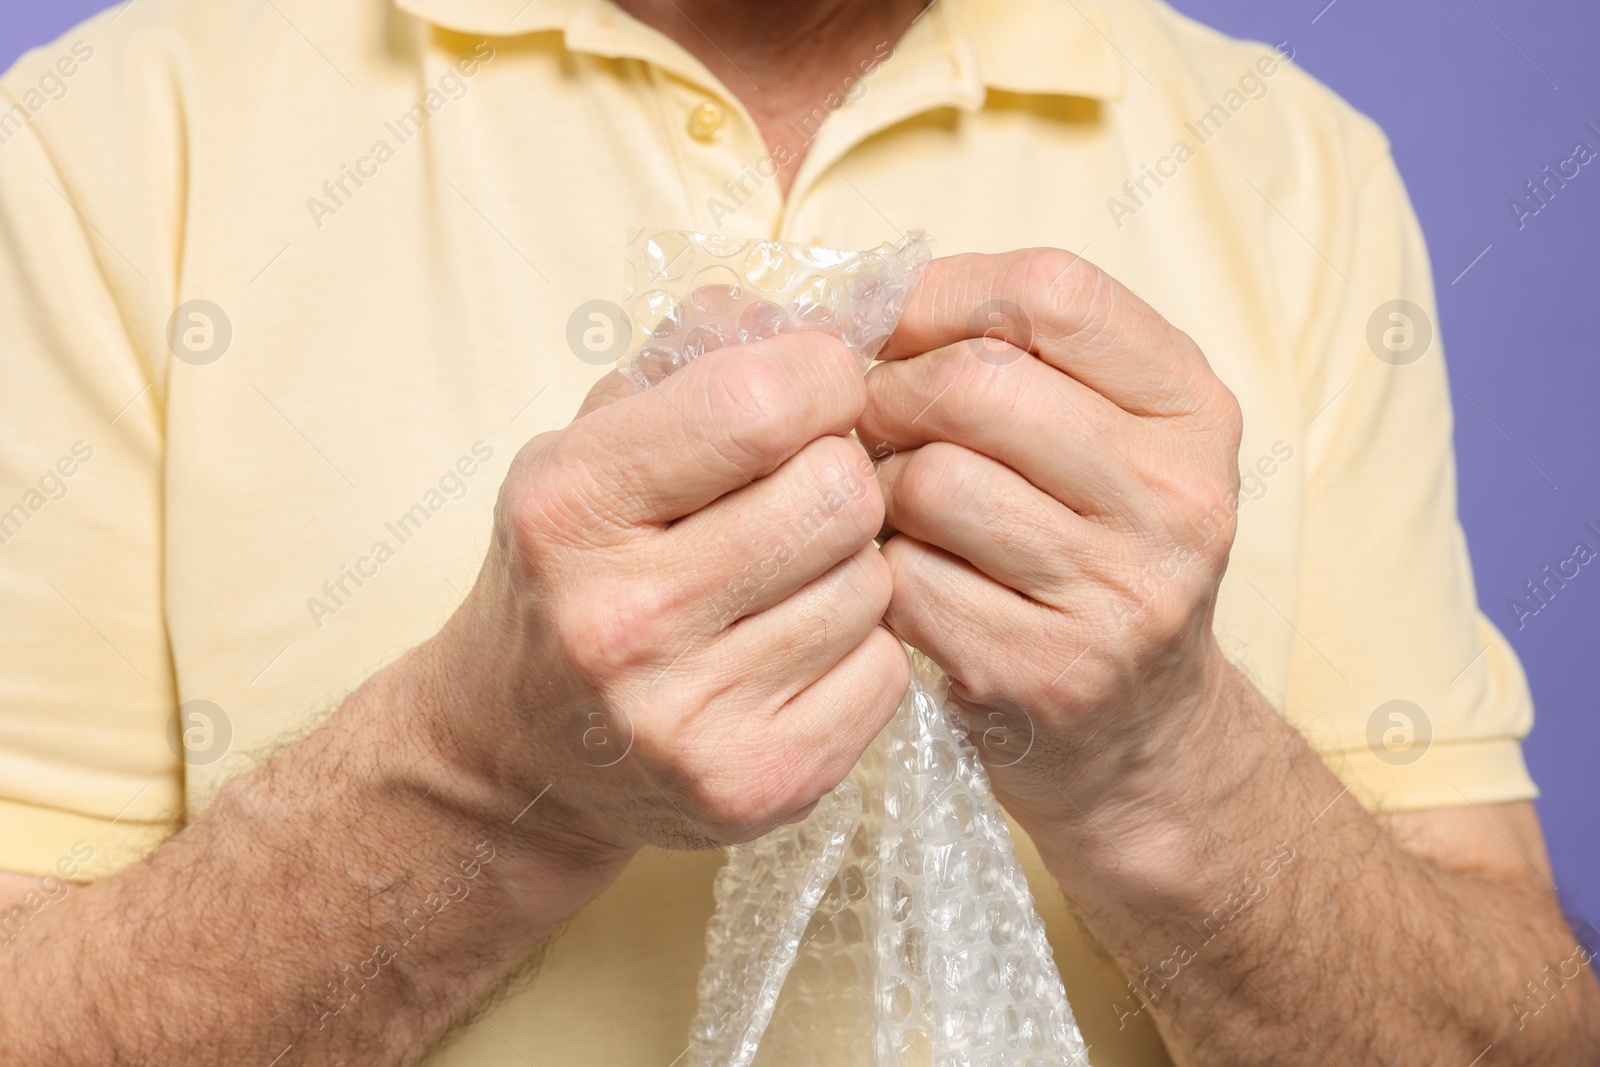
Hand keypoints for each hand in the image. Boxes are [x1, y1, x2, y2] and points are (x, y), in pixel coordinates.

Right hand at [425, 333, 909, 865]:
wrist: (519, 753)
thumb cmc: (575, 568)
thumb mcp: (593, 438)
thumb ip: (702, 349)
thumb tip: (832, 312)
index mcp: (570, 505)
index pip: (765, 400)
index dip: (821, 377)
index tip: (810, 393)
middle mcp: (620, 617)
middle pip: (842, 494)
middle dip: (840, 477)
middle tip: (798, 496)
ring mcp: (686, 717)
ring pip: (874, 585)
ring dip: (851, 568)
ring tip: (784, 580)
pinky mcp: (755, 786)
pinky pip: (887, 673)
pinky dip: (859, 651)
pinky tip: (794, 651)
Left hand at [856, 249, 1243, 827]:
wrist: (1142, 736)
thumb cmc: (1088, 556)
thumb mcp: (1103, 439)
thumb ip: (1011, 354)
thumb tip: (852, 302)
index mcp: (1194, 411)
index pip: (1052, 293)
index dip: (942, 294)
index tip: (893, 327)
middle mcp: (1178, 497)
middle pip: (976, 383)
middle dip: (890, 395)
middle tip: (871, 427)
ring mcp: (1121, 592)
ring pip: (932, 481)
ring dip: (880, 492)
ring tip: (897, 513)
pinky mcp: (1048, 671)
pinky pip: (907, 580)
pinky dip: (881, 574)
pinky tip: (909, 583)